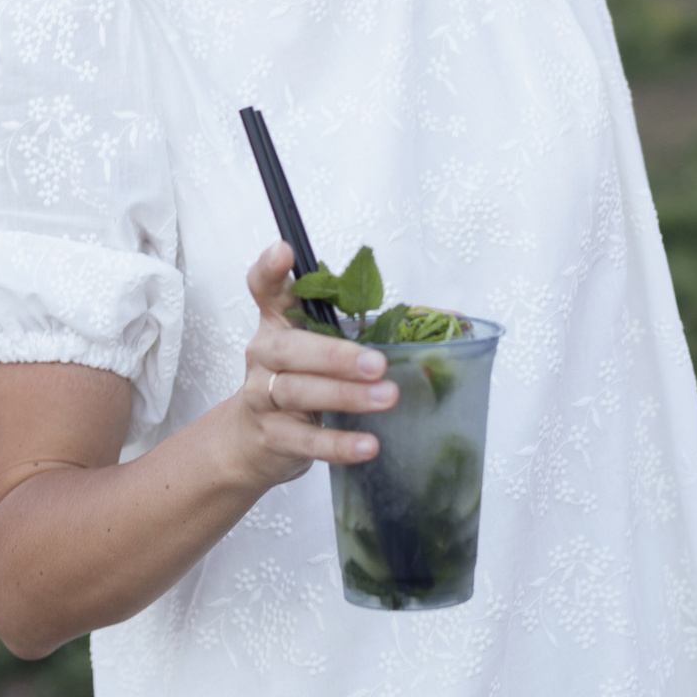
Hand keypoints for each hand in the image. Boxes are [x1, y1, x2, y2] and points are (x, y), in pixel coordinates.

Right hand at [219, 243, 394, 488]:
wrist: (251, 440)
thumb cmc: (299, 382)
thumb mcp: (318, 347)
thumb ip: (360, 328)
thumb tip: (445, 319)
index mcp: (278, 323)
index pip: (267, 289)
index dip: (271, 269)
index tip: (284, 251)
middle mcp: (264, 355)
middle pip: (289, 348)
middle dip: (334, 355)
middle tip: (377, 363)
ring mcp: (263, 396)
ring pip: (298, 392)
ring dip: (346, 395)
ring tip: (386, 398)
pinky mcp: (273, 436)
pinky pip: (305, 441)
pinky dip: (338, 443)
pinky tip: (367, 445)